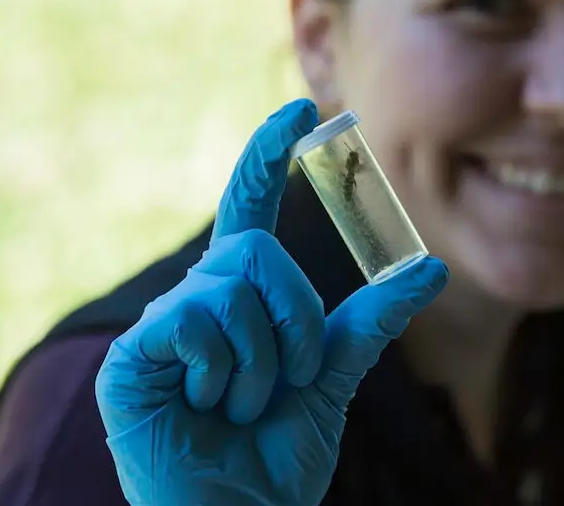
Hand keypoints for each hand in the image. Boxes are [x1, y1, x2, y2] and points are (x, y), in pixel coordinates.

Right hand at [94, 98, 448, 505]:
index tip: (300, 107)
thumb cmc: (275, 456)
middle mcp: (198, 300)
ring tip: (241, 407)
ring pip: (233, 288)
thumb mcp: (332, 377)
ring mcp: (162, 327)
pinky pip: (196, 321)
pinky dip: (224, 372)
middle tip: (286, 381)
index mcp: (240, 299)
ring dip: (263, 362)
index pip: (249, 209)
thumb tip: (431, 269)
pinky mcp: (131, 358)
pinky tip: (206, 407)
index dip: (267, 156)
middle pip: (256, 250)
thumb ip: (372, 321)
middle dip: (294, 320)